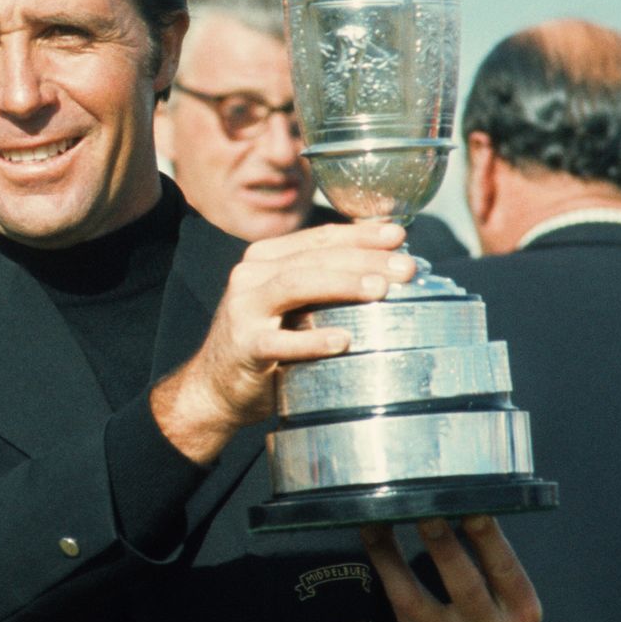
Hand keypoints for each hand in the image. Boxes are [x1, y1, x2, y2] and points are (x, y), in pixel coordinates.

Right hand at [152, 221, 412, 463]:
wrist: (215, 387)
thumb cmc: (267, 342)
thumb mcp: (292, 304)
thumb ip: (323, 282)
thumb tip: (386, 263)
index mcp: (266, 258)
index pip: (320, 238)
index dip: (361, 234)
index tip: (400, 235)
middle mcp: (251, 275)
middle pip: (315, 258)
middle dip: (364, 258)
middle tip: (405, 267)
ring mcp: (244, 309)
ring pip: (296, 284)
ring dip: (341, 284)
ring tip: (380, 289)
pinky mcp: (244, 346)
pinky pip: (279, 342)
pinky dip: (312, 341)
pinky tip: (343, 341)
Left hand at [362, 516, 541, 621]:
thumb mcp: (518, 612)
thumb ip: (496, 573)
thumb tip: (459, 513)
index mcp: (520, 613)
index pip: (505, 569)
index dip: (487, 536)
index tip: (470, 504)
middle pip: (461, 581)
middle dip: (441, 542)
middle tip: (423, 507)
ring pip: (411, 594)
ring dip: (389, 555)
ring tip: (374, 522)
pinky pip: (397, 606)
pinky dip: (385, 574)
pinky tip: (375, 547)